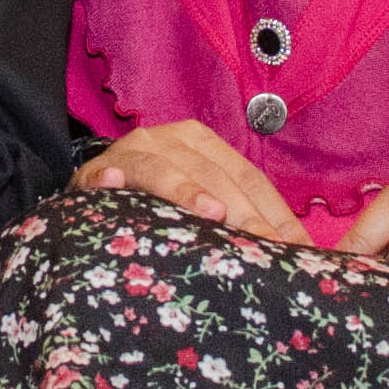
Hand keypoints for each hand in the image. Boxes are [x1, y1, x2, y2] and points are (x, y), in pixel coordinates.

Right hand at [75, 118, 302, 242]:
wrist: (92, 188)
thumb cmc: (155, 204)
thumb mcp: (200, 203)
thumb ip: (238, 216)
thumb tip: (296, 249)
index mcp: (202, 143)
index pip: (248, 177)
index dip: (274, 213)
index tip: (296, 249)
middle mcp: (168, 139)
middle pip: (215, 176)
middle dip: (244, 214)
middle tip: (265, 246)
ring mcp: (130, 152)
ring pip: (164, 170)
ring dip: (187, 191)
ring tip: (212, 214)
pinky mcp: (94, 171)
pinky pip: (105, 174)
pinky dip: (110, 179)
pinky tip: (114, 185)